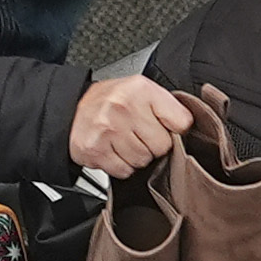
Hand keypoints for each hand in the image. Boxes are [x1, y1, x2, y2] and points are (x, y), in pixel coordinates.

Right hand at [69, 71, 196, 179]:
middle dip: (153, 144)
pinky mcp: (96, 150)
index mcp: (141, 90)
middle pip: (162, 146)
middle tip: (138, 133)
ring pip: (144, 160)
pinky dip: (121, 165)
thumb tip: (190, 129)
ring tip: (123, 141)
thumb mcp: (140, 91)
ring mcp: (109, 130)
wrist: (70, 111)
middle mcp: (124, 107)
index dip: (176, 129)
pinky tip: (113, 150)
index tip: (166, 127)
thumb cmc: (109, 102)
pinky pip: (125, 171)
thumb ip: (166, 106)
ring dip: (136, 156)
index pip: (181, 122)